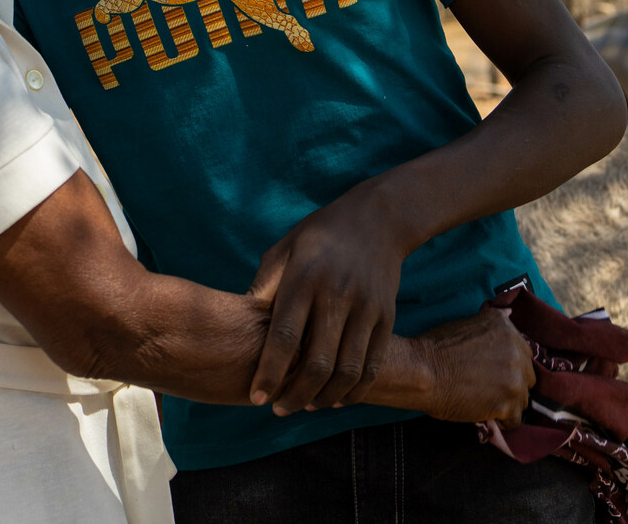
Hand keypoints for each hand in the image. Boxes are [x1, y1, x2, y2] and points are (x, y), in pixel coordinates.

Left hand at [246, 182, 405, 414]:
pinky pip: (373, 365)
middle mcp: (336, 295)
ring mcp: (365, 308)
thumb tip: (240, 325)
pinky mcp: (386, 317)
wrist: (377, 219)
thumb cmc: (318, 236)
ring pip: (348, 370)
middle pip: (318, 362)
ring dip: (326, 398)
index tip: (256, 397)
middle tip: (280, 409)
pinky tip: (337, 398)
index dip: (269, 373)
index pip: (284, 337)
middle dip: (296, 395)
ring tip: (307, 405)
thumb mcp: (283, 249)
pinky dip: (355, 390)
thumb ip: (264, 287)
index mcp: (304, 278)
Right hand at [407, 309, 534, 424]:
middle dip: (512, 382)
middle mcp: (516, 351)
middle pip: (528, 375)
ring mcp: (514, 379)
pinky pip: (515, 419)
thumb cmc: (435, 347)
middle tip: (489, 387)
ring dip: (507, 402)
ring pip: (523, 398)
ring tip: (484, 402)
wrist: (421, 371)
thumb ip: (492, 325)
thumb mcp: (466, 324)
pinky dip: (501, 420)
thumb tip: (510, 313)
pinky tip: (486, 415)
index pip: (522, 351)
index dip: (509, 364)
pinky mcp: (507, 405)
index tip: (495, 371)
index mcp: (505, 328)